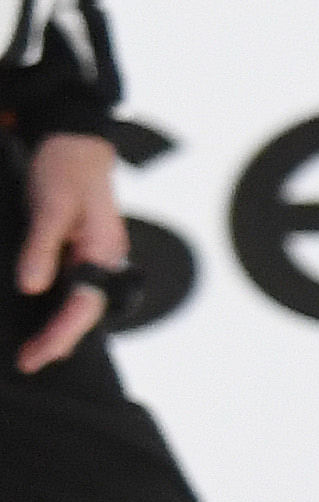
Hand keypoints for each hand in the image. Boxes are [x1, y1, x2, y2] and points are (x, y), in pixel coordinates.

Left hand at [19, 131, 129, 373]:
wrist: (76, 139)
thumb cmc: (64, 168)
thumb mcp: (49, 206)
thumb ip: (41, 249)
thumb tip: (32, 288)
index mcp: (103, 252)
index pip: (85, 305)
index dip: (60, 334)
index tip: (36, 355)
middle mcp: (106, 260)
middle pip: (87, 312)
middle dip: (58, 340)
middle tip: (28, 361)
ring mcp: (99, 255)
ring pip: (83, 302)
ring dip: (60, 328)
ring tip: (36, 350)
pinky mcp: (86, 249)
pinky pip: (77, 287)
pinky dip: (61, 307)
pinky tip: (46, 315)